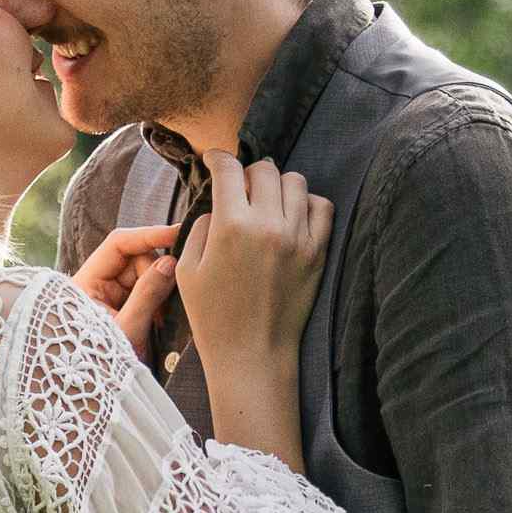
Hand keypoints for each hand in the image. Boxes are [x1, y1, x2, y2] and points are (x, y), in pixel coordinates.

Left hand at [70, 223, 178, 359]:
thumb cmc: (99, 366)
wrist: (92, 401)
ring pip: (146, 276)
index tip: (177, 233)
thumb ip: (148, 294)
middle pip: (136, 259)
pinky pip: (147, 294)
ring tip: (160, 322)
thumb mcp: (126, 329)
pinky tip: (160, 324)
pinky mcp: (123, 311)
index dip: (148, 235)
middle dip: (157, 274)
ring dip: (159, 293)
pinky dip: (158, 305)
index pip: (118, 244)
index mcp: (85, 283)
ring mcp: (110, 298)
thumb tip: (170, 263)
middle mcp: (96, 285)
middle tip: (168, 302)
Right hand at [174, 153, 331, 380]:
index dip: (218, 158)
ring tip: (268, 202)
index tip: (215, 160)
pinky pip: (322, 207)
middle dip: (248, 173)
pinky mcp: (318, 253)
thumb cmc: (213, 316)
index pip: (229, 170)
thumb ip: (201, 226)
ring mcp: (298, 238)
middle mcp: (268, 225)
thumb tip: (218, 204)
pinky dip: (308, 204)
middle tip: (242, 189)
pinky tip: (293, 216)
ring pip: (296, 181)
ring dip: (278, 185)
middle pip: (264, 169)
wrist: (252, 354)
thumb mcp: (188, 269)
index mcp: (231, 226)